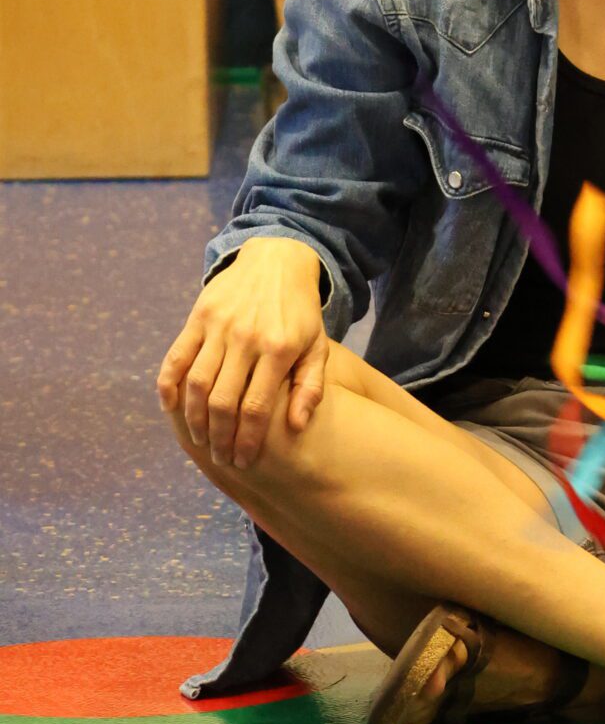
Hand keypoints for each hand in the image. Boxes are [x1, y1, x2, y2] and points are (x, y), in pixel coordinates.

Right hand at [157, 237, 329, 467]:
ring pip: (196, 383)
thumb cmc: (300, 313)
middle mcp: (246, 338)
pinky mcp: (198, 316)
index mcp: (279, 349)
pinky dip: (167, 385)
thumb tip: (296, 426)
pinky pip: (176, 357)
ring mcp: (219, 326)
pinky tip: (171, 408)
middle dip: (219, 438)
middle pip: (221, 402)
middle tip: (220, 458)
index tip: (243, 462)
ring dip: (193, 419)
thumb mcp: (317, 346)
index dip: (246, 441)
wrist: (277, 261)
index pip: (255, 408)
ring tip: (199, 441)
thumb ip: (311, 386)